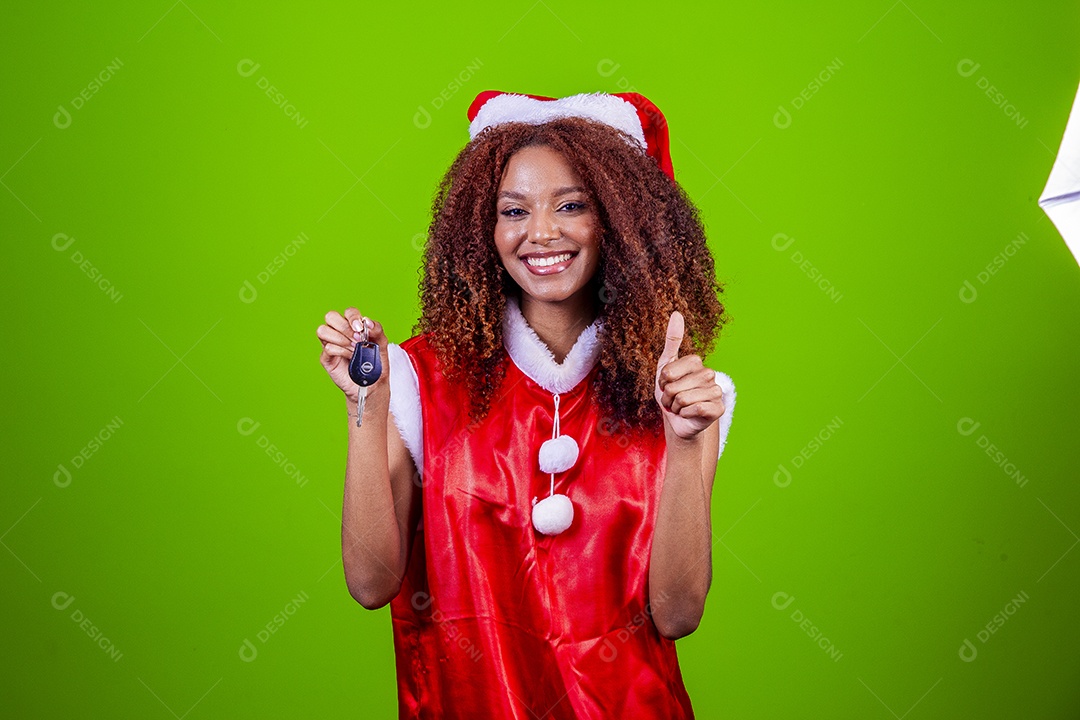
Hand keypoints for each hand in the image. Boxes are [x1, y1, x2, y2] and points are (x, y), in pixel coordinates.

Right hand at [317, 307, 390, 403]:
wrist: (373, 385)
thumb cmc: (376, 364)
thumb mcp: (382, 345)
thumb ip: (377, 330)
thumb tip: (368, 322)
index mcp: (353, 326)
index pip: (348, 312)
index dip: (352, 317)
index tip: (360, 328)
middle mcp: (340, 332)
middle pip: (330, 316)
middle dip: (344, 326)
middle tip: (356, 338)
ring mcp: (332, 344)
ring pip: (323, 330)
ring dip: (340, 339)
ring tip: (353, 349)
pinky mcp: (327, 358)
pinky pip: (327, 348)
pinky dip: (340, 351)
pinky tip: (349, 357)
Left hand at [654, 311, 725, 439]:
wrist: (679, 420)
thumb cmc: (672, 393)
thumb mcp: (665, 366)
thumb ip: (672, 340)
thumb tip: (677, 313)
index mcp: (696, 362)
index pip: (668, 372)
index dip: (662, 382)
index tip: (667, 385)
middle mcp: (709, 374)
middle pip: (674, 387)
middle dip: (668, 398)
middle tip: (674, 399)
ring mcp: (716, 391)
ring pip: (683, 399)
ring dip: (676, 408)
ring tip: (680, 407)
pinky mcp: (719, 408)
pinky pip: (695, 410)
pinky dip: (686, 415)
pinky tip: (690, 415)